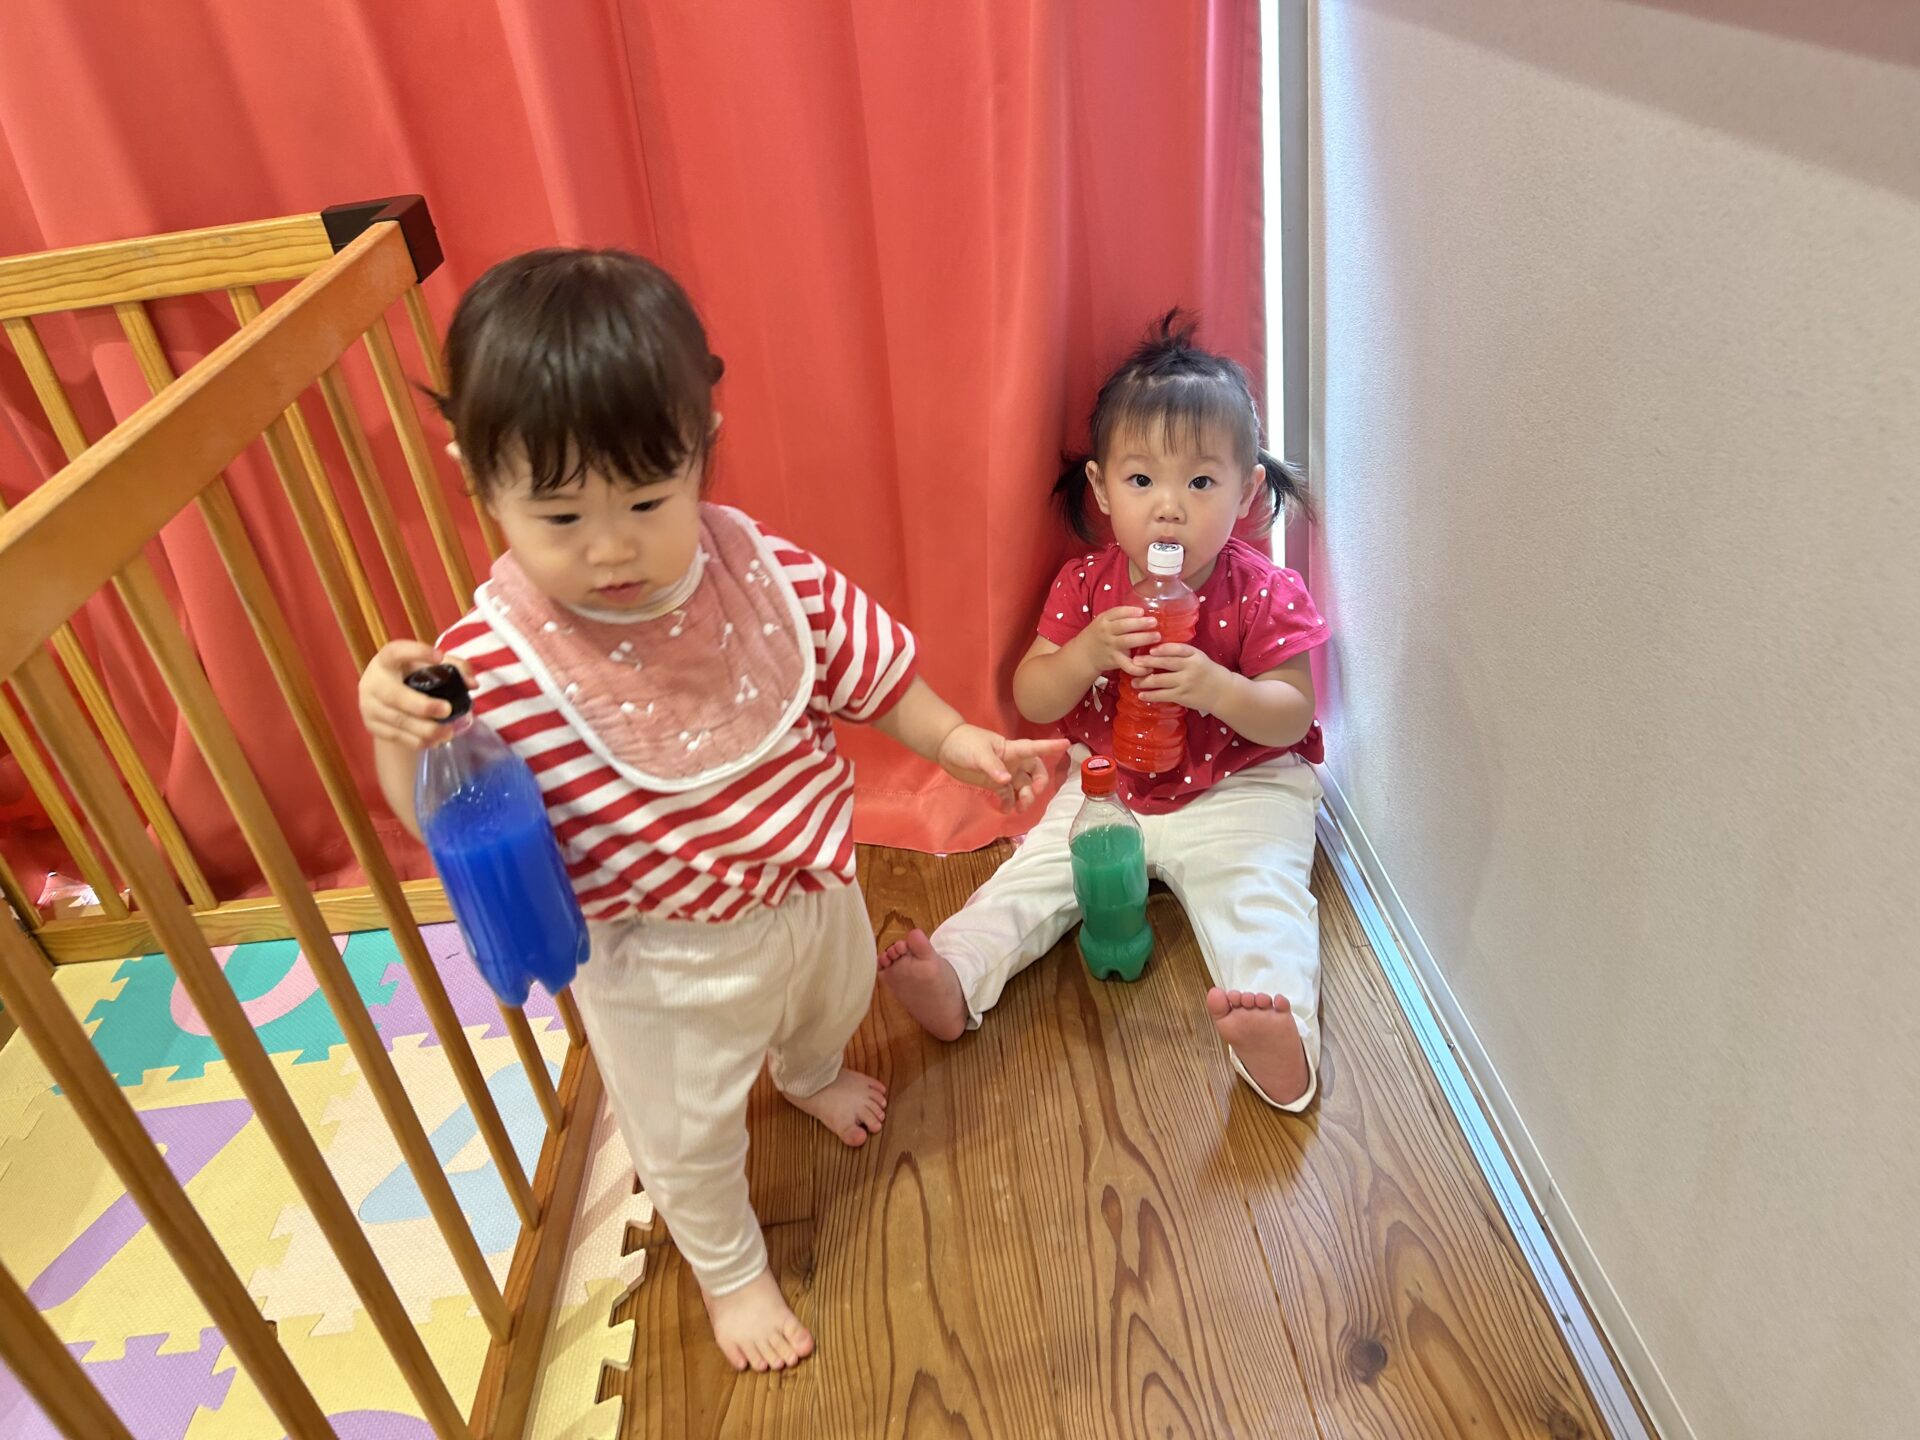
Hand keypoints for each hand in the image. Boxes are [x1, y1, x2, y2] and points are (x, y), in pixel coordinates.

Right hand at [359, 640, 472, 749]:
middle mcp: (373, 681)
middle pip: (395, 695)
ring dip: (426, 729)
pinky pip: (397, 736)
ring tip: (449, 731)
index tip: (439, 656)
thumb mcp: (428, 666)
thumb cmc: (412, 677)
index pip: (396, 651)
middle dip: (423, 706)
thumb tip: (472, 684)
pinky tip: (435, 740)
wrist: (386, 700)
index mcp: (386, 660)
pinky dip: (418, 741)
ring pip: (398, 720)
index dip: (416, 652)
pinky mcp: (372, 726)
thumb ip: (454, 668)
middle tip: (448, 710)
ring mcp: (369, 706)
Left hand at [935, 726, 1068, 812]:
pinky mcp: (995, 783)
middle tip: (1030, 794)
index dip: (1051, 747)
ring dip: (1025, 798)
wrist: (946, 748)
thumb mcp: (979, 754)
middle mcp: (1013, 761)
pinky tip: (1005, 810)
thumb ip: (993, 767)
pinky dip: (1009, 803)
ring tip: (1018, 809)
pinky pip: (1008, 795)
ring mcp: (1005, 773)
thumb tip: (1007, 781)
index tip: (1067, 744)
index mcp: (1012, 749)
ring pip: (1023, 787)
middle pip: (1035, 773)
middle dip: (1038, 785)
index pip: (1035, 748)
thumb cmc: (965, 743)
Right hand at [1070, 607, 1160, 677]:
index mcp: (1104, 619)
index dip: (1130, 611)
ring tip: (1157, 637)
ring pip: (1127, 642)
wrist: (1084, 654)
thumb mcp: (1104, 621)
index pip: (1117, 612)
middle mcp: (1107, 632)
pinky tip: (1150, 666)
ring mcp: (1111, 647)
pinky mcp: (1115, 661)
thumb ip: (1119, 616)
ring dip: (1143, 639)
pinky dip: (1139, 668)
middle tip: (1154, 622)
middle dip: (1140, 623)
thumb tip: (1145, 612)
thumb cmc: (1099, 635)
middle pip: (1123, 626)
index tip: (1142, 611)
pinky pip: (1127, 665)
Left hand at [1133, 644, 1227, 712]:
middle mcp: (1190, 668)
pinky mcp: (1183, 696)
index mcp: (1194, 655)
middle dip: (1148, 662)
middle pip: (1167, 663)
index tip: (1150, 649)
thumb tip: (1155, 648)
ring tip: (1133, 681)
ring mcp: (1186, 683)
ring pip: (1162, 680)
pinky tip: (1141, 695)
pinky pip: (1164, 695)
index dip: (1164, 648)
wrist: (1222, 692)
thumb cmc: (1206, 671)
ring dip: (1145, 681)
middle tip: (1134, 662)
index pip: (1178, 649)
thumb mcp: (1198, 657)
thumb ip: (1181, 653)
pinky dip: (1151, 695)